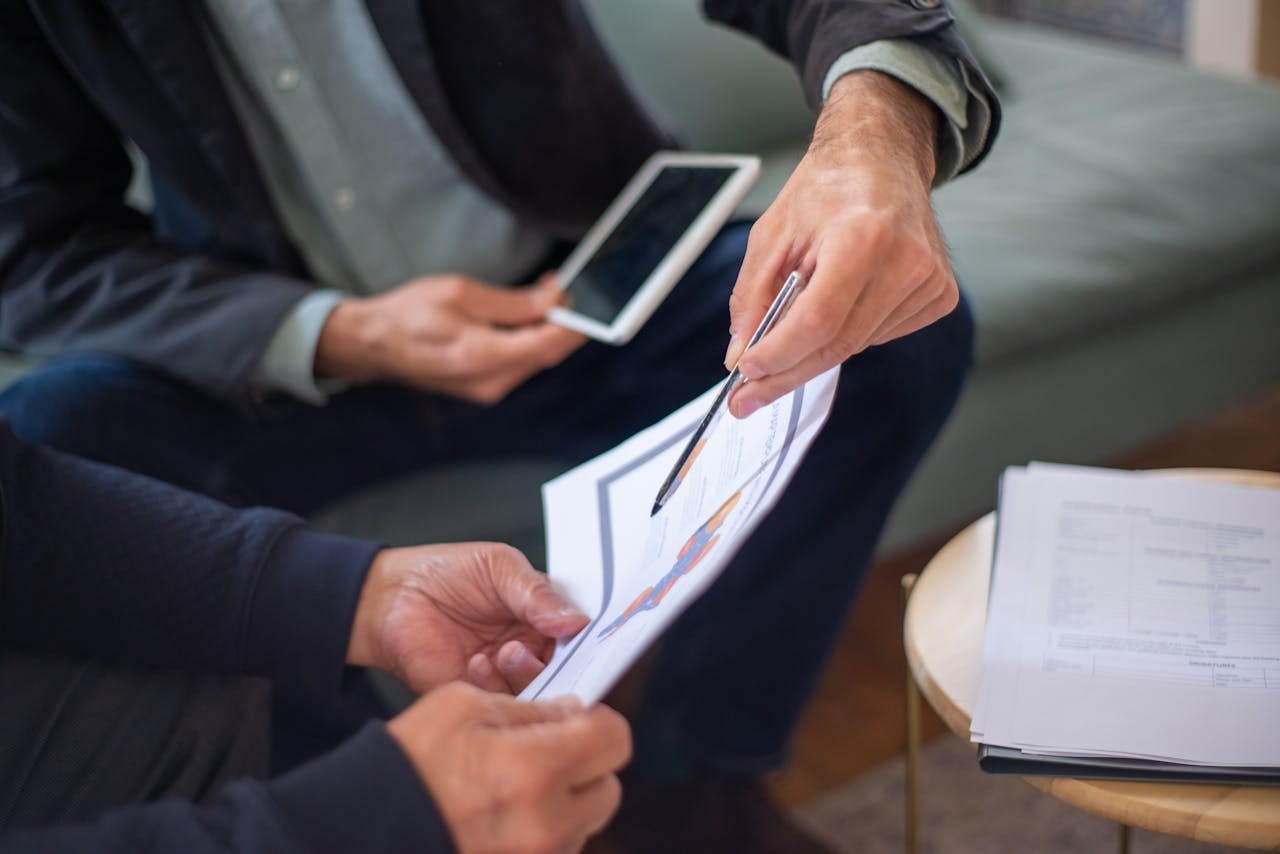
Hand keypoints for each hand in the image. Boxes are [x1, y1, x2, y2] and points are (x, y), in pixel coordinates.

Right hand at [316, 273, 585, 404]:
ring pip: (536, 359)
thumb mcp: (460, 292)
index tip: (576, 297)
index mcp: (482, 357)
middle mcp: (490, 382)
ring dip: (545, 330)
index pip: (548, 345)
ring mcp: (488, 389)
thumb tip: (552, 300)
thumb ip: (512, 302)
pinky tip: (522, 319)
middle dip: (561, 322)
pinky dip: (528, 340)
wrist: (375, 344)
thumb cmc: (408, 314)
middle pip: (547, 354)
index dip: (572, 322)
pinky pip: (520, 363)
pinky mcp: (486, 387)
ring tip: (539, 298)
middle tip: (558, 289)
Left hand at [347, 543, 589, 693]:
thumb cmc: (446, 573)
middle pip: (566, 670)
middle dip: (560, 666)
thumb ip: (537, 593)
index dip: (589, 641)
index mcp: (544, 616)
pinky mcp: (478, 695)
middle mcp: (531, 649)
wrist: (392, 597)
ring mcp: (506, 674)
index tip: (586, 640)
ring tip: (505, 651)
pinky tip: (476, 663)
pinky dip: (493, 686)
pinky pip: (500, 704)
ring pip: (538, 692)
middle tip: (537, 649)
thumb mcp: (499, 568)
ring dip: (525, 674)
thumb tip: (577, 620)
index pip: (580, 635)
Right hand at [388, 683, 629, 853]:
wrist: (359, 829)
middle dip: (587, 764)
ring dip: (566, 801)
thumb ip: (528, 707)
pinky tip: (505, 814)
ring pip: (584, 824)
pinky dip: (543, 829)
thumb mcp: (461, 706)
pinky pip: (556, 849)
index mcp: (535, 770)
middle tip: (547, 751)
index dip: (599, 722)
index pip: (615, 740)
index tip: (577, 718)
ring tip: (515, 786)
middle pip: (608, 788)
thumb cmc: (405, 766)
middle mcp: (546, 824)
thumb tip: (570, 712)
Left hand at [724, 71, 957, 417]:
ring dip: (815, 349)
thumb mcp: (772, 234)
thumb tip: (740, 357)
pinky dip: (848, 332)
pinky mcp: (941, 295)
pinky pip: (879, 336)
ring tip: (794, 322)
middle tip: (747, 397)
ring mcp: (930, 281)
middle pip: (837, 344)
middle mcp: (906, 260)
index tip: (744, 374)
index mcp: (862, 236)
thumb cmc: (827, 190)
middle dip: (786, 374)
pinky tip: (844, 299)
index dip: (778, 354)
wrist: (883, 158)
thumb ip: (752, 298)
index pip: (817, 320)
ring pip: (856, 346)